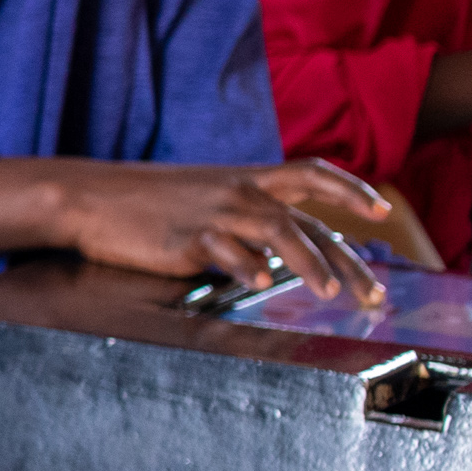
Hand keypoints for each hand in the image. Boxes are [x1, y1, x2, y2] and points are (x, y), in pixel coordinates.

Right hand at [43, 157, 396, 303]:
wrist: (88, 196)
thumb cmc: (143, 202)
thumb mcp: (202, 197)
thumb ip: (243, 218)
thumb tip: (278, 253)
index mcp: (246, 179)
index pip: (312, 175)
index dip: (351, 190)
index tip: (382, 210)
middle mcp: (240, 192)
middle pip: (309, 221)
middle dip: (349, 259)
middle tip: (374, 295)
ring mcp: (215, 213)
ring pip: (278, 230)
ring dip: (310, 262)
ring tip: (330, 293)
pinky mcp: (188, 237)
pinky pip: (226, 250)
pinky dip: (247, 265)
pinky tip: (262, 283)